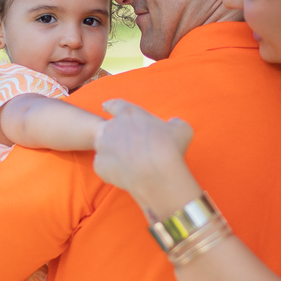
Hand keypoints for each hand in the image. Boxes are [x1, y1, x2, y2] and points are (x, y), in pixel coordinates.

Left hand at [93, 99, 198, 215]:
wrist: (157, 175)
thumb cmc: (170, 149)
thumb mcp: (181, 129)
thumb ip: (175, 123)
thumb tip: (174, 123)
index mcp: (128, 113)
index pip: (115, 105)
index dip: (111, 106)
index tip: (105, 106)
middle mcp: (111, 127)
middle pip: (109, 128)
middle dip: (116, 134)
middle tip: (129, 146)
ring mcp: (103, 146)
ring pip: (104, 147)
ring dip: (112, 151)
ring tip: (128, 162)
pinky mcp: (99, 165)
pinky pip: (103, 165)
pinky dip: (111, 168)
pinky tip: (125, 173)